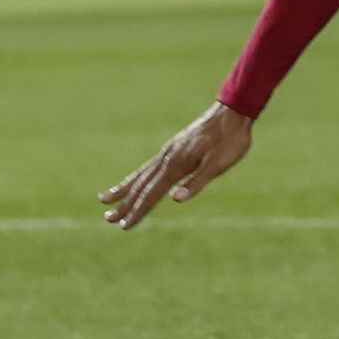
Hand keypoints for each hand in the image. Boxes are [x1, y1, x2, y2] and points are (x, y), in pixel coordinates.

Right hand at [101, 102, 253, 229]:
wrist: (232, 112)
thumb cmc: (229, 140)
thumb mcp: (218, 164)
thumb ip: (196, 182)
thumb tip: (174, 200)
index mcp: (176, 165)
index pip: (152, 194)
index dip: (138, 211)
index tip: (124, 226)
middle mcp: (166, 158)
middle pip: (141, 185)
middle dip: (125, 204)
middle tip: (107, 218)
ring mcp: (168, 151)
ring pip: (141, 174)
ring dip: (124, 188)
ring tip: (106, 198)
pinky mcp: (174, 147)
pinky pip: (149, 166)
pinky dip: (137, 176)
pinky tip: (136, 179)